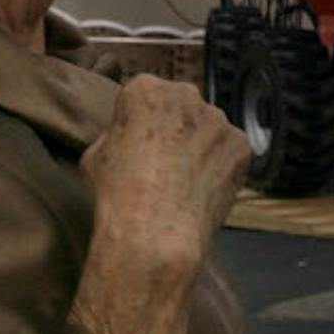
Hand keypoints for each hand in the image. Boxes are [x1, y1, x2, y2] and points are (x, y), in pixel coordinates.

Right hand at [67, 76, 247, 333]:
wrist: (151, 244)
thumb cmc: (111, 206)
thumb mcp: (94, 159)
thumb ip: (115, 139)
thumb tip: (123, 141)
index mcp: (143, 90)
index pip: (145, 94)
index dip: (141, 127)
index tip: (139, 152)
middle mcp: (186, 96)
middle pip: (181, 108)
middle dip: (174, 135)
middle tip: (162, 174)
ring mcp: (218, 121)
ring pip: (208, 129)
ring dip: (199, 152)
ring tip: (182, 190)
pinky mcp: (240, 149)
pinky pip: (228, 153)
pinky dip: (220, 171)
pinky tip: (202, 196)